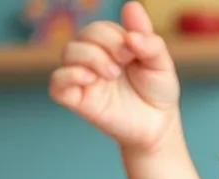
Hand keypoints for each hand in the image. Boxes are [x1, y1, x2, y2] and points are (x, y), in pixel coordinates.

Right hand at [49, 1, 180, 151]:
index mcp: (111, 46)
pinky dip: (68, 76)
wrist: (158, 126)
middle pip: (84, 35)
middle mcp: (93, 58)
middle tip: (124, 61)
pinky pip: (57, 84)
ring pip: (68, 53)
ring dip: (91, 57)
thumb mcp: (161, 64)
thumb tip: (130, 7)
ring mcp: (83, 78)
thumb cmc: (157, 92)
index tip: (134, 52)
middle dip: (105, 43)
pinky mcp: (77, 100)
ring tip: (112, 74)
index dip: (115, 35)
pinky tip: (89, 78)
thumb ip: (149, 40)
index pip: (100, 28)